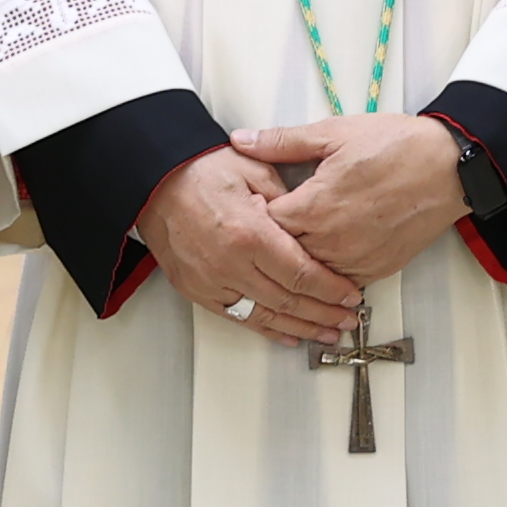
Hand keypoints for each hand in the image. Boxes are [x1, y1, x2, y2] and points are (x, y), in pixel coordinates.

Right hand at [139, 145, 361, 349]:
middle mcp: (230, 265)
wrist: (154, 181)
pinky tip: (289, 335)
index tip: (351, 295)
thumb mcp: (254, 171)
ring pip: (266, 316)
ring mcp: (211, 282)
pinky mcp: (197, 291)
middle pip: (288, 300)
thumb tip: (314, 227)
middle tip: (349, 318)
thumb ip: (288, 201)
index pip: (301, 273)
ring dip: (301, 328)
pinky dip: (267, 329)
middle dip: (324, 313)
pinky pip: (238, 318)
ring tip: (328, 333)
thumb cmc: (202, 171)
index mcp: (249, 234)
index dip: (330, 289)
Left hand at [238, 111, 467, 284]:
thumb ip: (283, 141)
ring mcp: (356, 260)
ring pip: (309, 273)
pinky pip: (340, 281)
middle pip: (282, 254)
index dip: (256, 215)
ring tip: (300, 238)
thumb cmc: (397, 146)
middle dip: (273, 241)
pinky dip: (329, 270)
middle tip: (271, 224)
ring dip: (300, 259)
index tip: (255, 205)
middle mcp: (331, 241)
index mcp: (315, 206)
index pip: (264, 225)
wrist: (450, 167)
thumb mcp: (335, 133)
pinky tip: (328, 251)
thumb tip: (242, 139)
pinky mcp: (377, 270)